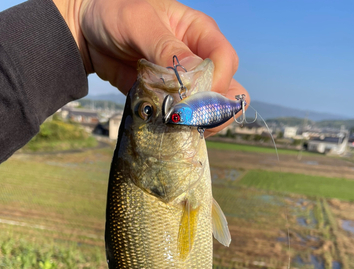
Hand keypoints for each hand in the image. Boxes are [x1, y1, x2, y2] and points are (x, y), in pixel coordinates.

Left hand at [53, 0, 248, 134]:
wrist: (87, 33)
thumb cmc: (114, 14)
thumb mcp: (140, 23)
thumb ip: (167, 48)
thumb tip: (194, 76)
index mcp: (198, 32)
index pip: (225, 60)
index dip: (217, 81)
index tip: (193, 95)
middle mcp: (198, 57)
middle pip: (225, 88)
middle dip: (213, 108)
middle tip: (190, 120)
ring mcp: (185, 82)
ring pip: (210, 108)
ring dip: (200, 122)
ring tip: (180, 127)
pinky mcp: (169, 100)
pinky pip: (185, 118)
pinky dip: (180, 128)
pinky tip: (168, 129)